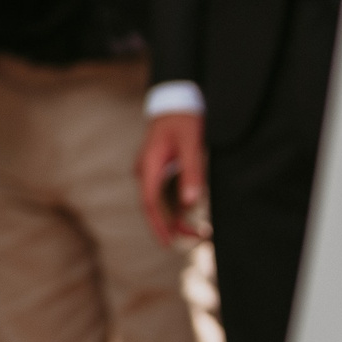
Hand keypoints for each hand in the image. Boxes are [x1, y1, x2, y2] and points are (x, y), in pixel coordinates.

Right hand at [137, 110, 207, 246]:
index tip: (169, 242)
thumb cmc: (183, 119)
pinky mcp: (160, 168)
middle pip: (153, 205)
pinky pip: (165, 192)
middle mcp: (146, 170)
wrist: (175, 98)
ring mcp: (152, 170)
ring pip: (160, 200)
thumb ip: (192, 172)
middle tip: (189, 241)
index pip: (151, 202)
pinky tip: (190, 213)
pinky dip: (176, 205)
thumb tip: (191, 203)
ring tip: (195, 232)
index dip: (159, 224)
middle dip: (168, 225)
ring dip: (174, 217)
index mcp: (149, 165)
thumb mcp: (192, 143)